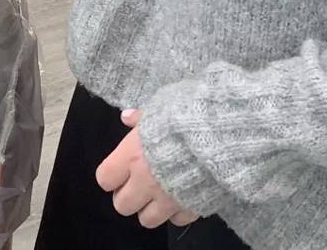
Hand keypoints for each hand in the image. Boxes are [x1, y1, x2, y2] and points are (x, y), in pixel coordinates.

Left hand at [96, 110, 197, 229]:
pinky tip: (183, 194)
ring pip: (147, 220)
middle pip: (122, 205)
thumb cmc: (186, 115)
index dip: (112, 174)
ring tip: (160, 191)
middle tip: (138, 182)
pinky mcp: (190, 209)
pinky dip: (177, 211)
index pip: (105, 178)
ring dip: (150, 207)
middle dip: (128, 194)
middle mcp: (145, 183)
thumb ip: (142, 116)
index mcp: (132, 156)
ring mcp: (168, 200)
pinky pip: (176, 220)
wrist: (222, 134)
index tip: (120, 168)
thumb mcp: (161, 106)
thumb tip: (126, 117)